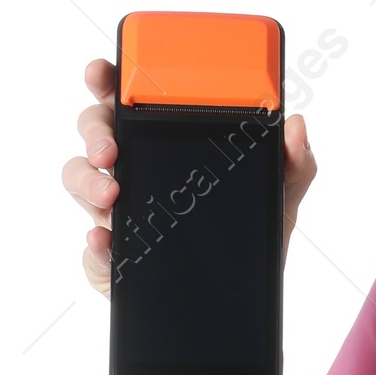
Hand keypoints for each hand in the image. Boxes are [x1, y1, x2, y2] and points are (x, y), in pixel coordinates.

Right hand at [63, 57, 317, 295]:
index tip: (102, 72)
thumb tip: (296, 126)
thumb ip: (294, 163)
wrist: (236, 302)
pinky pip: (93, 246)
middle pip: (95, 131)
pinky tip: (107, 242)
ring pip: (79, 179)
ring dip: (87, 181)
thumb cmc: (250, 239)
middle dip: (94, 131)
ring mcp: (116, 210)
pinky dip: (96, 245)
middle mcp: (134, 167)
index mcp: (166, 141)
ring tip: (111, 195)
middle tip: (110, 149)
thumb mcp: (280, 197)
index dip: (107, 78)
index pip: (128, 98)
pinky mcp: (111, 255)